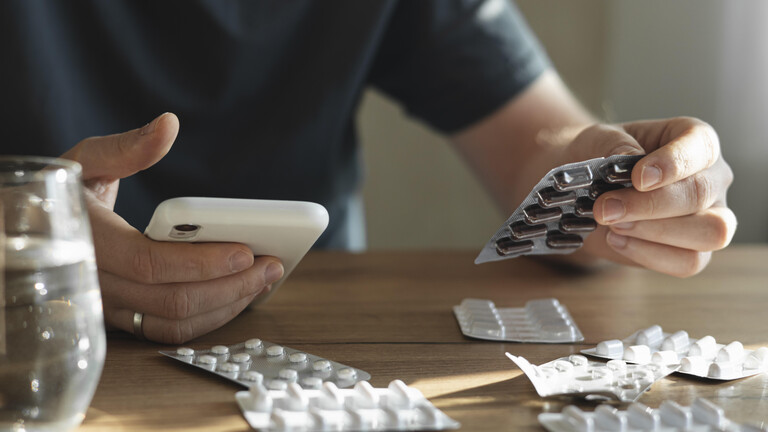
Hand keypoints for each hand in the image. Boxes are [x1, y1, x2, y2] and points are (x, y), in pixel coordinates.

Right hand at [62, 113, 283, 342]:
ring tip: (264, 281)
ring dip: (226, 306)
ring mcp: (110, 307)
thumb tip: (168, 125)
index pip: (150, 263)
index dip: (202, 261)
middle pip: (172, 300)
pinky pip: (170, 329)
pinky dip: (209, 317)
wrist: (34, 231)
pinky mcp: (124, 317)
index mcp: (88, 240)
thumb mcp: (85, 160)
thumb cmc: (64, 192)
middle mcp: (97, 284)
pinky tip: (239, 295)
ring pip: (174, 323)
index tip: (246, 250)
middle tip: (272, 266)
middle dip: (231, 286)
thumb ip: (126, 147)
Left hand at [567, 117, 735, 276]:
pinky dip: (649, 254)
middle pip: (701, 194)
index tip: (638, 177)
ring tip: (613, 224)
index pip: (701, 147)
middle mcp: (712, 177)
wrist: (585, 193)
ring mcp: (710, 216)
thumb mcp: (598, 140)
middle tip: (606, 208)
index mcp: (695, 141)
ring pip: (710, 232)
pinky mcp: (695, 250)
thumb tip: (630, 159)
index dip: (673, 163)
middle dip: (650, 205)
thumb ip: (614, 146)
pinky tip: (616, 240)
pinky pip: (689, 262)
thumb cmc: (599, 158)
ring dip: (656, 232)